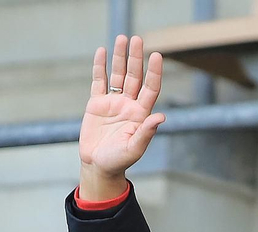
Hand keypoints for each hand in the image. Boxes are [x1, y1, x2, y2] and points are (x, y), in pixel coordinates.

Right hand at [78, 35, 165, 202]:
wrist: (98, 166)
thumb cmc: (118, 161)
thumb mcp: (134, 148)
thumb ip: (146, 132)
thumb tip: (161, 117)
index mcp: (140, 114)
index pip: (150, 88)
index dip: (154, 72)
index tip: (157, 55)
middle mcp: (129, 104)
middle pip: (134, 76)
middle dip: (136, 58)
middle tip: (137, 39)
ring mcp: (113, 102)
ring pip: (118, 75)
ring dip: (120, 57)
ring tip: (121, 38)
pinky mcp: (97, 104)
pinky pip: (99, 81)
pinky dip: (100, 67)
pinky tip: (102, 52)